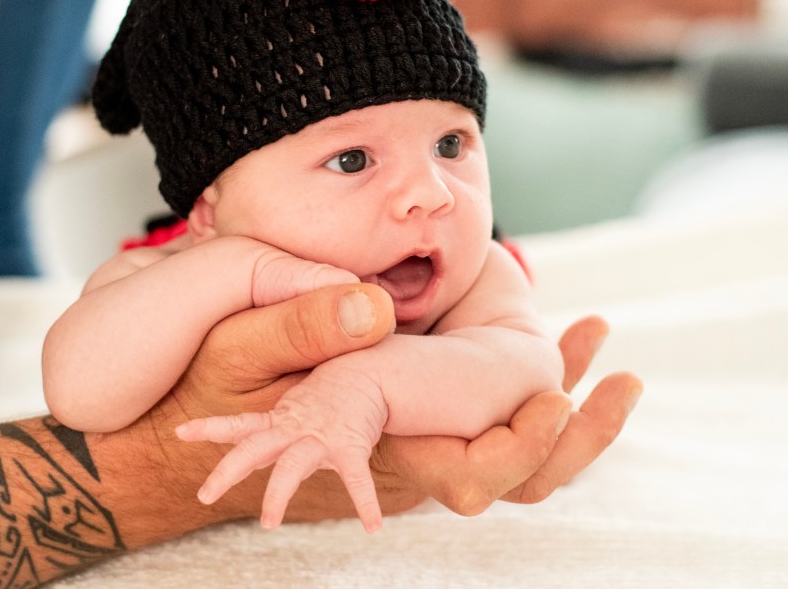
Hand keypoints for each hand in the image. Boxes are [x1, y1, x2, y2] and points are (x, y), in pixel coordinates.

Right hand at [144, 285, 638, 525]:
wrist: (169, 447)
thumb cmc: (198, 399)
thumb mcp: (238, 354)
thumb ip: (299, 329)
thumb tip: (376, 309)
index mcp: (373, 454)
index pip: (478, 471)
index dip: (532, 442)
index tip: (567, 390)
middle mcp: (401, 464)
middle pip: (517, 478)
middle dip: (578, 430)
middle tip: (618, 372)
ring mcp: (405, 450)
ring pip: (513, 455)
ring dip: (566, 405)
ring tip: (595, 336)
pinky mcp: (402, 428)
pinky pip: (487, 421)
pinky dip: (531, 380)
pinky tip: (559, 342)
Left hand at [176, 358, 387, 531]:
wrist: (371, 372)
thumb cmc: (330, 395)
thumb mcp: (294, 413)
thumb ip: (271, 437)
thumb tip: (245, 459)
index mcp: (280, 421)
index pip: (239, 425)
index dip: (209, 428)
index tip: (180, 431)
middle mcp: (295, 428)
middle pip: (253, 448)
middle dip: (227, 471)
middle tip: (203, 496)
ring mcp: (321, 436)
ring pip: (291, 466)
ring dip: (277, 495)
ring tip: (268, 524)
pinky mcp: (351, 445)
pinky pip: (357, 479)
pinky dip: (365, 503)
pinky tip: (372, 527)